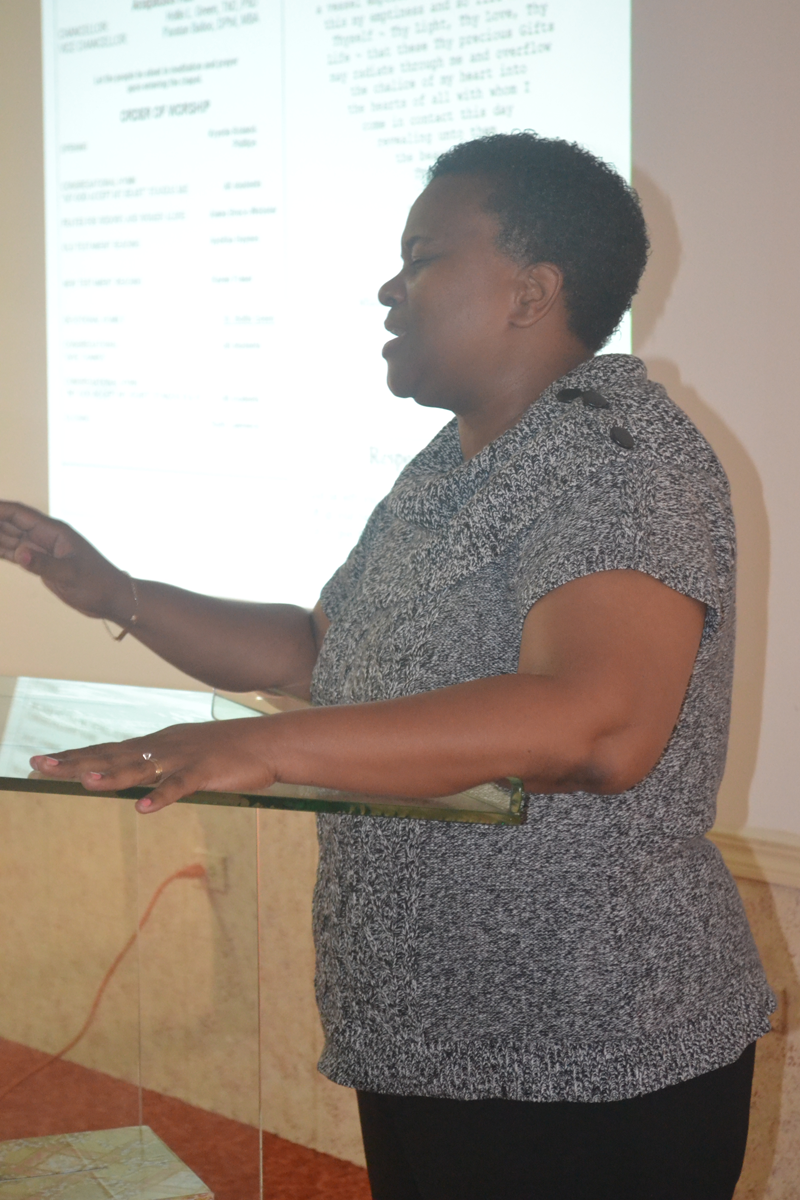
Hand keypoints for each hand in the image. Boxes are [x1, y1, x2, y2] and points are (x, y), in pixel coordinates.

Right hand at [0, 501, 131, 620]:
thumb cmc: (97, 585)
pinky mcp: (40, 563)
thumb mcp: (71, 576)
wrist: (111, 598)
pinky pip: (14, 552)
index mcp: (54, 532)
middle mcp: (45, 537)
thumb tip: (19, 554)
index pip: (18, 513)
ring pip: (8, 537)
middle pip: (9, 522)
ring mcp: (42, 550)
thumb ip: (44, 565)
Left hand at [30, 717, 278, 813]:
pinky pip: (179, 787)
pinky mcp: (205, 772)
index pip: (108, 749)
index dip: (75, 755)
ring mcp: (183, 758)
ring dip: (112, 775)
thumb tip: (131, 773)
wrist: (268, 743)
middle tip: (40, 765)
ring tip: (84, 782)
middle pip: (113, 755)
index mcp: (156, 743)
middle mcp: (162, 747)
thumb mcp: (184, 753)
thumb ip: (157, 763)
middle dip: (76, 761)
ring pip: (141, 768)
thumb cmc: (227, 751)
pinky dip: (161, 796)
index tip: (42, 761)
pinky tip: (144, 809)